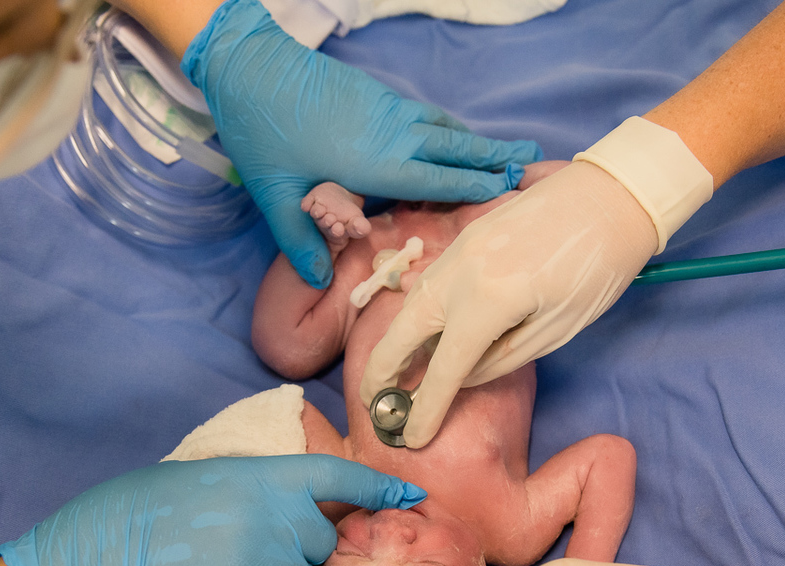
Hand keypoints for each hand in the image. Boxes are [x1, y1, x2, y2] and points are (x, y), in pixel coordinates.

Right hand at [0, 454, 425, 565]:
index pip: (339, 476)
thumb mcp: (210, 476)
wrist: (102, 556)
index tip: (410, 496)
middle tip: (247, 554)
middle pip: (322, 545)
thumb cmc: (143, 509)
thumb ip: (260, 489)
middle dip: (298, 553)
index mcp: (266, 477)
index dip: (378, 486)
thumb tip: (293, 507)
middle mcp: (279, 519)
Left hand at [180, 0, 540, 288]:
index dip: (477, 188)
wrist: (250, 65)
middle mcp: (392, 134)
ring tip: (505, 151)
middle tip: (534, 161)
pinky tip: (452, 134)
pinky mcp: (376, 95)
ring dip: (475, 141)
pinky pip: (425, 116)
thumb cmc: (262, 132)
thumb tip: (320, 281)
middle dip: (495, 157)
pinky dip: (448, 128)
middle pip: (455, 148)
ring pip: (443, 127)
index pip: (439, 181)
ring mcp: (387, 110)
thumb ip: (301, 242)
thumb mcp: (276, 197)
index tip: (512, 193)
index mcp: (376, 163)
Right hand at [359, 161, 656, 447]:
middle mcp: (462, 272)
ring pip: (410, 304)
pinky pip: (430, 283)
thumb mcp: (558, 329)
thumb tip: (462, 377)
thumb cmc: (599, 268)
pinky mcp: (467, 237)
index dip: (424, 407)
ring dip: (395, 342)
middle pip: (403, 331)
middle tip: (374, 405)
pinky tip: (420, 334)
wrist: (614, 194)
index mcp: (491, 300)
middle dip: (382, 372)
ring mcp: (460, 249)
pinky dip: (417, 314)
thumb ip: (503, 359)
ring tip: (390, 375)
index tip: (410, 437)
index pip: (444, 368)